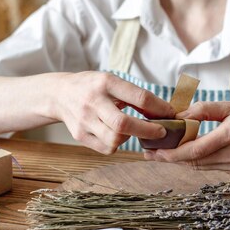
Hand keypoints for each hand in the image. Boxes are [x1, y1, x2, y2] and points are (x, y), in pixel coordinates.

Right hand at [54, 71, 174, 152]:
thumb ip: (134, 95)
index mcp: (106, 82)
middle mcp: (93, 101)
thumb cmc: (93, 87)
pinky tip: (117, 135)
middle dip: (147, 131)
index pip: (139, 97)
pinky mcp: (80, 135)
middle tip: (160, 132)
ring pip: (115, 140)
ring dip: (130, 138)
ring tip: (132, 130)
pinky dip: (117, 145)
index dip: (159, 108)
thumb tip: (164, 111)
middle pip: (124, 124)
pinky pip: (106, 148)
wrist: (59, 94)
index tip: (170, 114)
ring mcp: (85, 120)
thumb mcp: (112, 81)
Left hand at [143, 101, 229, 171]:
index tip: (154, 150)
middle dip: (169, 158)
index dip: (172, 153)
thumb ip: (206, 110)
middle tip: (148, 151)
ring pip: (199, 167)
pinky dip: (194, 160)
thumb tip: (181, 114)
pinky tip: (181, 154)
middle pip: (193, 162)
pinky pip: (209, 167)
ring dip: (179, 161)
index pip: (195, 150)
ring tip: (159, 153)